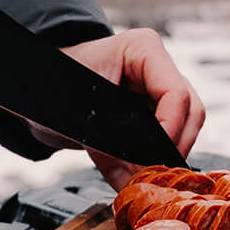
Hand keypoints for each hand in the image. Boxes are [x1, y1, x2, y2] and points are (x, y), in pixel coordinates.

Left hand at [30, 31, 206, 189]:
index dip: (171, 130)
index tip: (155, 158)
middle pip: (191, 113)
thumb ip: (109, 142)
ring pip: (186, 129)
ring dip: (165, 158)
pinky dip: (152, 162)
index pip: (176, 94)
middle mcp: (158, 68)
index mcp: (142, 50)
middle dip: (173, 148)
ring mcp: (159, 91)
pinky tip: (134, 177)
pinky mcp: (153, 113)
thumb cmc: (53, 84)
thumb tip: (135, 179)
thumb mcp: (77, 111)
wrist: (38, 87)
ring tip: (141, 179)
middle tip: (153, 175)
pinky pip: (167, 141)